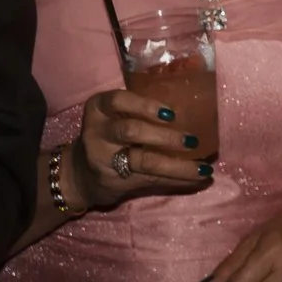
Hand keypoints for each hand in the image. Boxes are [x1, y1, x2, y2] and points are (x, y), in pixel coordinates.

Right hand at [67, 89, 209, 208]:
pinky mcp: (114, 181)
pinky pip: (150, 179)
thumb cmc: (110, 135)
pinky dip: (177, 179)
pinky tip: (197, 179)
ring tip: (202, 168)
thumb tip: (200, 110)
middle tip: (192, 141)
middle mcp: (98, 132)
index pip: (118, 100)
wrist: (79, 175)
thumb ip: (144, 112)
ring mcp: (104, 159)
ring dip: (177, 165)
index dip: (144, 105)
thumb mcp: (116, 116)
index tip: (171, 113)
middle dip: (164, 136)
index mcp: (100, 108)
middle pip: (130, 131)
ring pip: (143, 161)